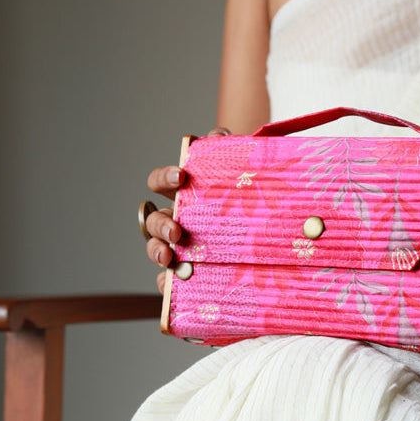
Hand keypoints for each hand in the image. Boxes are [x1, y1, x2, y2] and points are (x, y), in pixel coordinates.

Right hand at [144, 128, 231, 293]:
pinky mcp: (190, 276)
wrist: (267, 232)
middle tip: (177, 230)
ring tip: (170, 257)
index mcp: (183, 195)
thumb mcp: (243, 171)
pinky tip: (178, 284)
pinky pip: (170, 284)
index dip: (164, 177)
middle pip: (153, 220)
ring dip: (157, 252)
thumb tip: (217, 136)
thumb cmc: (247, 197)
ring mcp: (181, 248)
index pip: (160, 183)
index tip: (180, 176)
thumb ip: (230, 150)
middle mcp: (176, 221)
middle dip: (160, 224)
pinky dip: (167, 284)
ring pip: (156, 250)